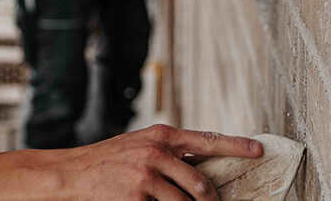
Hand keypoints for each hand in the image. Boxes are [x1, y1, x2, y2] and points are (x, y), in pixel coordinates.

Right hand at [48, 124, 260, 200]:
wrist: (72, 175)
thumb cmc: (109, 162)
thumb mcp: (141, 145)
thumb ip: (170, 153)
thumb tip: (202, 166)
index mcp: (162, 135)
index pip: (208, 139)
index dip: (237, 146)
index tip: (258, 151)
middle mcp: (157, 152)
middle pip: (202, 183)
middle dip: (211, 200)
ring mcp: (147, 176)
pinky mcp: (138, 198)